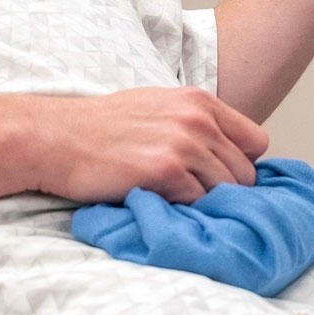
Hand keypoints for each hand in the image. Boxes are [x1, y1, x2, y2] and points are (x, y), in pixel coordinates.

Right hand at [31, 87, 270, 203]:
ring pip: (226, 192)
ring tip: (177, 204)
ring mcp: (183, 144)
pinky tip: (161, 205)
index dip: (242, 164)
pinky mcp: (165, 171)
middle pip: (246, 173)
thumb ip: (196, 123)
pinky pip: (198, 204)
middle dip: (226, 191)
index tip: (220, 178)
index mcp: (200, 102)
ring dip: (205, 205)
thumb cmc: (102, 127)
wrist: (56, 138)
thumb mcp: (158, 107)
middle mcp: (198, 120)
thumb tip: (228, 154)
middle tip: (195, 200)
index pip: (257, 142)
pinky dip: (183, 212)